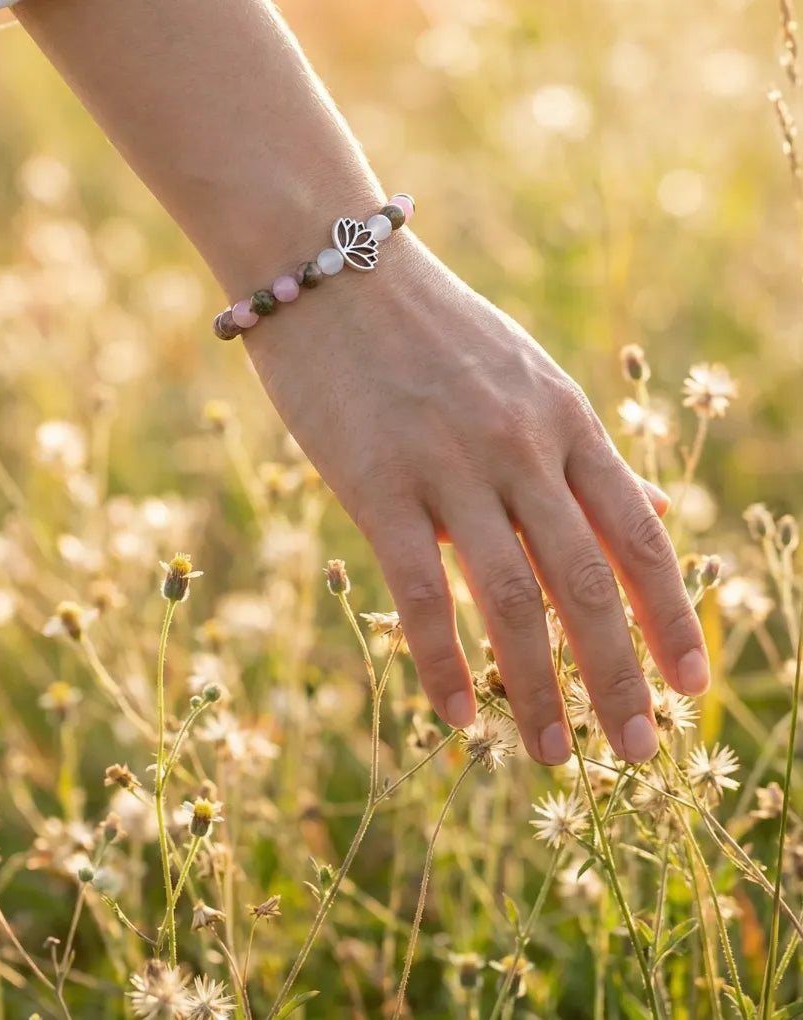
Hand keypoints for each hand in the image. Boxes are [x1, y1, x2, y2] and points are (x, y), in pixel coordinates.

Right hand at [247, 234, 708, 764]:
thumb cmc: (431, 327)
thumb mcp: (529, 376)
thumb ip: (590, 453)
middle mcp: (521, 445)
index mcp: (564, 419)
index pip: (640, 534)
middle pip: (588, 580)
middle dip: (620, 676)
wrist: (331, 267)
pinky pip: (420, 590)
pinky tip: (457, 718)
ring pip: (513, 598)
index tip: (691, 686)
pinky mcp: (377, 480)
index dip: (672, 617)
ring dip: (540, 690)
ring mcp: (450, 463)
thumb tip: (667, 511)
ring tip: (555, 756)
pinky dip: (443, 663)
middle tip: (638, 752)